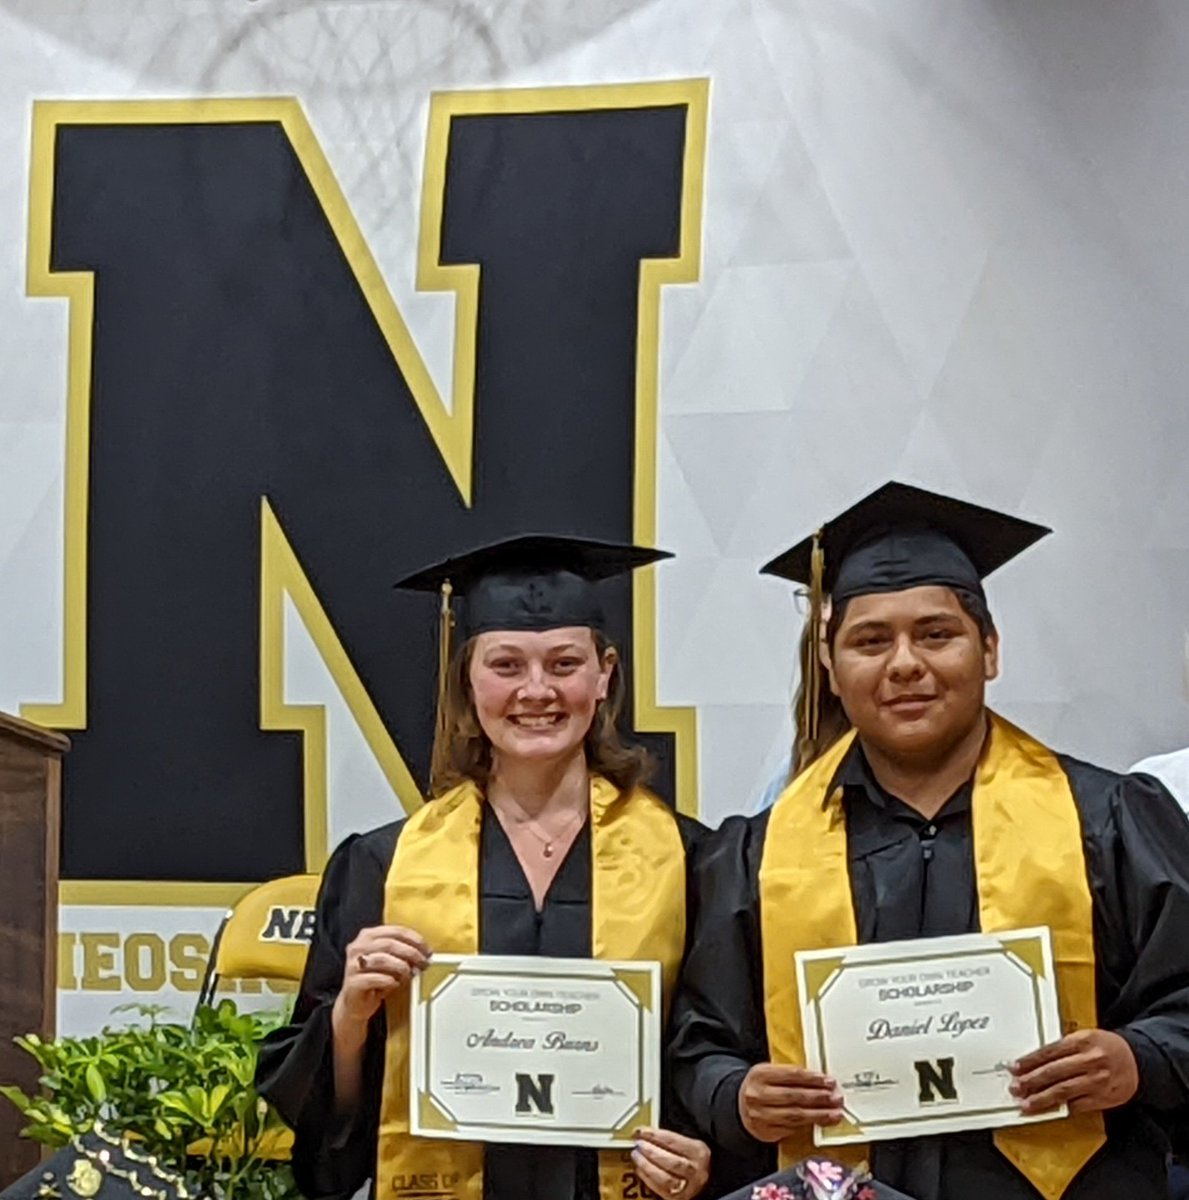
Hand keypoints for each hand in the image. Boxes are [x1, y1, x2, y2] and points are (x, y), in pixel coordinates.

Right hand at [332, 924, 430, 1040]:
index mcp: (368, 936)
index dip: (414, 939)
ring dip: (401, 966)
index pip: (395, 931)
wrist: (354, 1003)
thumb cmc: (374, 978)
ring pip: (382, 960)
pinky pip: (375, 979)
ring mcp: (352, 965)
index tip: (426, 949)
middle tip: (423, 962)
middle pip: (389, 944)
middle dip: (411, 953)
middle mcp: (357, 947)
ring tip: (410, 973)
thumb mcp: (390, 961)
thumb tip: (424, 953)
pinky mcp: (352, 983)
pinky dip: (389, 981)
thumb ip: (403, 953)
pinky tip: (395, 984)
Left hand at [630, 1128, 710, 1197]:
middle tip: (638, 1144)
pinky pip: (662, 1192)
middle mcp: (696, 1172)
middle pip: (671, 1162)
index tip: (641, 1131)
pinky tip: (640, 1170)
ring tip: (637, 1156)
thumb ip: (669, 1138)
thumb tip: (646, 1133)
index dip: (655, 1135)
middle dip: (651, 1152)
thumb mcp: (688, 1142)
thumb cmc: (693, 1158)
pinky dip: (648, 1180)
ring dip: (647, 1166)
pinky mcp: (679, 1199)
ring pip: (666, 1179)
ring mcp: (688, 1188)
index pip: (674, 1141)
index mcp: (699, 1152)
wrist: (705, 1180)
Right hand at [738, 1062, 843, 1142]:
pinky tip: (819, 1122)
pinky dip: (808, 1125)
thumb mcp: (770, 1073)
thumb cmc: (761, 1086)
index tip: (830, 1081)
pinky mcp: (766, 1132)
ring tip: (834, 1114)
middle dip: (820, 1098)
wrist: (739, 1105)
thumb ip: (792, 1076)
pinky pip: (791, 1129)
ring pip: (795, 1116)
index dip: (813, 1079)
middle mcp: (758, 1094)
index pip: (792, 1075)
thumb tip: (823, 1082)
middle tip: (837, 1098)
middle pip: (795, 1096)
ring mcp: (761, 1115)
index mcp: (760, 1074)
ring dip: (819, 1115)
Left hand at [1010, 1028, 1138, 1114]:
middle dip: (1031, 1081)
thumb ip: (1063, 1047)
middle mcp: (1089, 1061)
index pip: (1049, 1052)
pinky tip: (1049, 1109)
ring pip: (1063, 1091)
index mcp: (1082, 1041)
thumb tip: (1035, 1060)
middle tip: (1015, 1087)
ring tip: (1027, 1104)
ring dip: (1042, 1099)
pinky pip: (1078, 1104)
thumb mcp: (1085, 1037)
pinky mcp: (1103, 1098)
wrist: (1138, 1061)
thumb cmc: (1107, 1047)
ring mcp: (1097, 1081)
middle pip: (1053, 1072)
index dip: (1030, 1061)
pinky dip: (1062, 1107)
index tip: (1016, 1068)